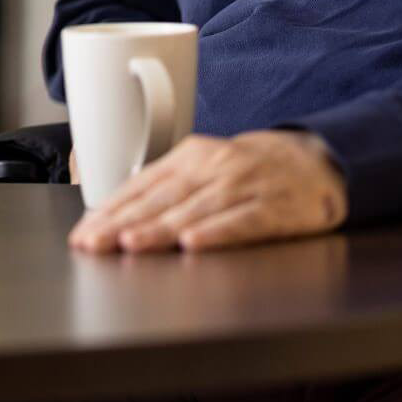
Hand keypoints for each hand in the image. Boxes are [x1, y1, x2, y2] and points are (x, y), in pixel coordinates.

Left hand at [67, 131, 345, 253]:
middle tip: (92, 244)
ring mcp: (244, 186)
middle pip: (160, 199)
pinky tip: (193, 244)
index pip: (141, 186)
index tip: (83, 234)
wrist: (319, 161)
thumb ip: (166, 188)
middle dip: (121, 224)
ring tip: (130, 244)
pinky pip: (241, 222)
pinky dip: (216, 232)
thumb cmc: (251, 171)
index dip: (109, 211)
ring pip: (194, 210)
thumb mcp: (205, 167)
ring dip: (160, 229)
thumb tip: (114, 216)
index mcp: (190, 157)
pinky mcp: (274, 208)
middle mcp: (213, 168)